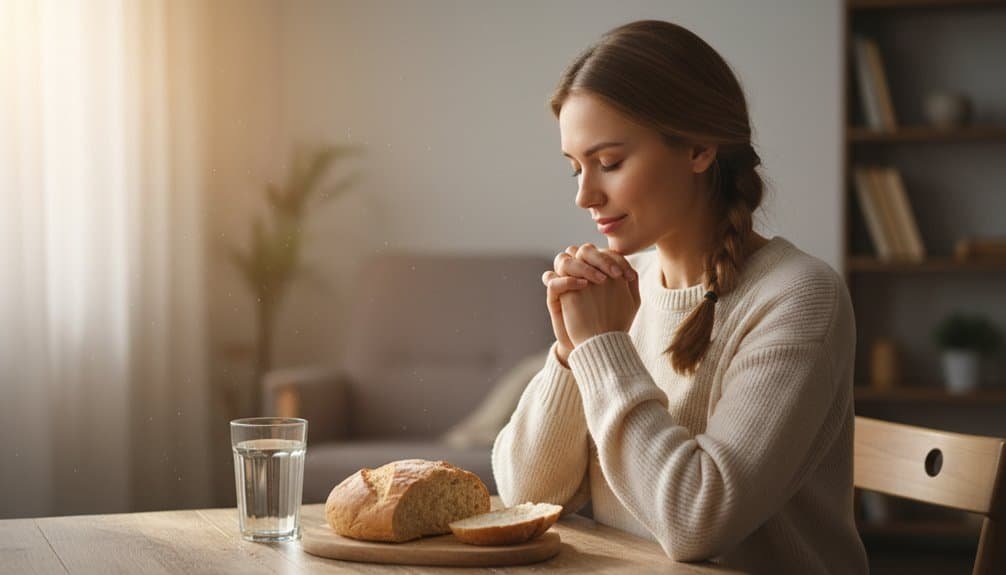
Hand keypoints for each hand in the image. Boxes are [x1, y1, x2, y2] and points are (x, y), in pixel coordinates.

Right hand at [542, 244, 637, 363]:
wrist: (596, 345)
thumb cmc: (612, 321)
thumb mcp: (628, 301)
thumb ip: (630, 282)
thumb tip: (632, 267)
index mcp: (596, 269)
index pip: (602, 252)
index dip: (616, 259)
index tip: (629, 276)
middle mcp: (578, 272)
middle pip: (582, 250)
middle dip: (600, 259)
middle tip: (615, 275)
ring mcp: (565, 282)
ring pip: (564, 259)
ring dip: (583, 266)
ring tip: (601, 280)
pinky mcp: (554, 296)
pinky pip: (552, 280)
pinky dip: (567, 280)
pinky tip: (584, 286)